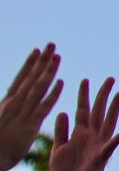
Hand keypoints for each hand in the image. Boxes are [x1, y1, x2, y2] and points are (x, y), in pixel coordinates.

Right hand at [0, 45, 63, 170]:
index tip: (36, 51)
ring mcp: (21, 114)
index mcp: (6, 104)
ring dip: (48, 71)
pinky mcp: (28, 126)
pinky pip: (42, 107)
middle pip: (30, 78)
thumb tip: (11, 101)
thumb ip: (7, 111)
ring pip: (37, 88)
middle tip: (51, 45)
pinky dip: (52, 94)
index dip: (29, 65)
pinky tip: (60, 82)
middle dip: (41, 61)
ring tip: (57, 56)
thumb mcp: (0, 122)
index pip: (20, 80)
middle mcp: (13, 105)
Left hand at [49, 78, 118, 170]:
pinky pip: (109, 148)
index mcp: (80, 133)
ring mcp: (98, 146)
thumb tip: (63, 112)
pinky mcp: (100, 159)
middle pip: (99, 111)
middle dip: (103, 95)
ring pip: (107, 123)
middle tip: (110, 78)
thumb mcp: (58, 148)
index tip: (86, 80)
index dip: (84, 96)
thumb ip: (61, 131)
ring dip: (113, 109)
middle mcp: (91, 136)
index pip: (83, 110)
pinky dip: (116, 140)